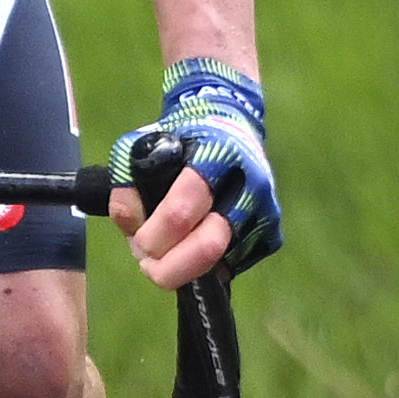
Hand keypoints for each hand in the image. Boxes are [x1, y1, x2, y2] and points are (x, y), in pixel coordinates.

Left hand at [110, 59, 279, 286]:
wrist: (232, 128)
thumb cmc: (180, 141)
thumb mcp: (142, 147)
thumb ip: (127, 185)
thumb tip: (134, 229)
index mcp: (217, 156)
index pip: (180, 212)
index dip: (153, 237)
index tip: (138, 241)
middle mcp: (250, 185)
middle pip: (208, 247)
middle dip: (170, 267)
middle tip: (147, 263)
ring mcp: (266, 212)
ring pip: (220, 265)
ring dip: (184, 268)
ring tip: (165, 251)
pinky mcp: (272, 235)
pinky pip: (231, 268)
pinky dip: (204, 268)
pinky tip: (190, 247)